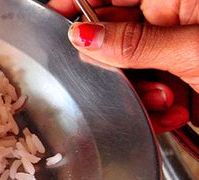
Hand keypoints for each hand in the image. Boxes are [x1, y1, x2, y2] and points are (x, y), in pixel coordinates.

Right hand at [47, 0, 198, 132]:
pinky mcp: (181, 85)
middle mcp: (171, 23)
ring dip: (140, 95)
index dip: (77, 6)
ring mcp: (175, 55)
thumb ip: (134, 43)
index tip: (51, 18)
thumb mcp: (190, 50)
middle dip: (114, 67)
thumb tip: (82, 36)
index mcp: (174, 0)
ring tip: (166, 98)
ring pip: (127, 75)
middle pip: (113, 40)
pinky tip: (175, 112)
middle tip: (122, 78)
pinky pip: (148, 99)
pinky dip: (156, 112)